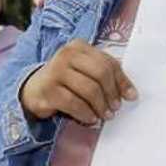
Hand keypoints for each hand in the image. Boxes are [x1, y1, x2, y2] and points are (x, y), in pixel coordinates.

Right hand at [20, 39, 136, 124]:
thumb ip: (107, 76)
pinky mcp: (48, 90)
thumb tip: (131, 94)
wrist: (33, 89)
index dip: (122, 81)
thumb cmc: (66, 81)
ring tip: (104, 115)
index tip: (131, 96)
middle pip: (101, 73)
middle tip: (115, 108)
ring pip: (89, 89)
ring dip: (100, 106)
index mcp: (79, 47)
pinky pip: (74, 104)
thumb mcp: (86, 72)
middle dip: (112, 93)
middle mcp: (67, 54)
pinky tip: (90, 118)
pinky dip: (86, 113)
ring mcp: (55, 71)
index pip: (108, 62)